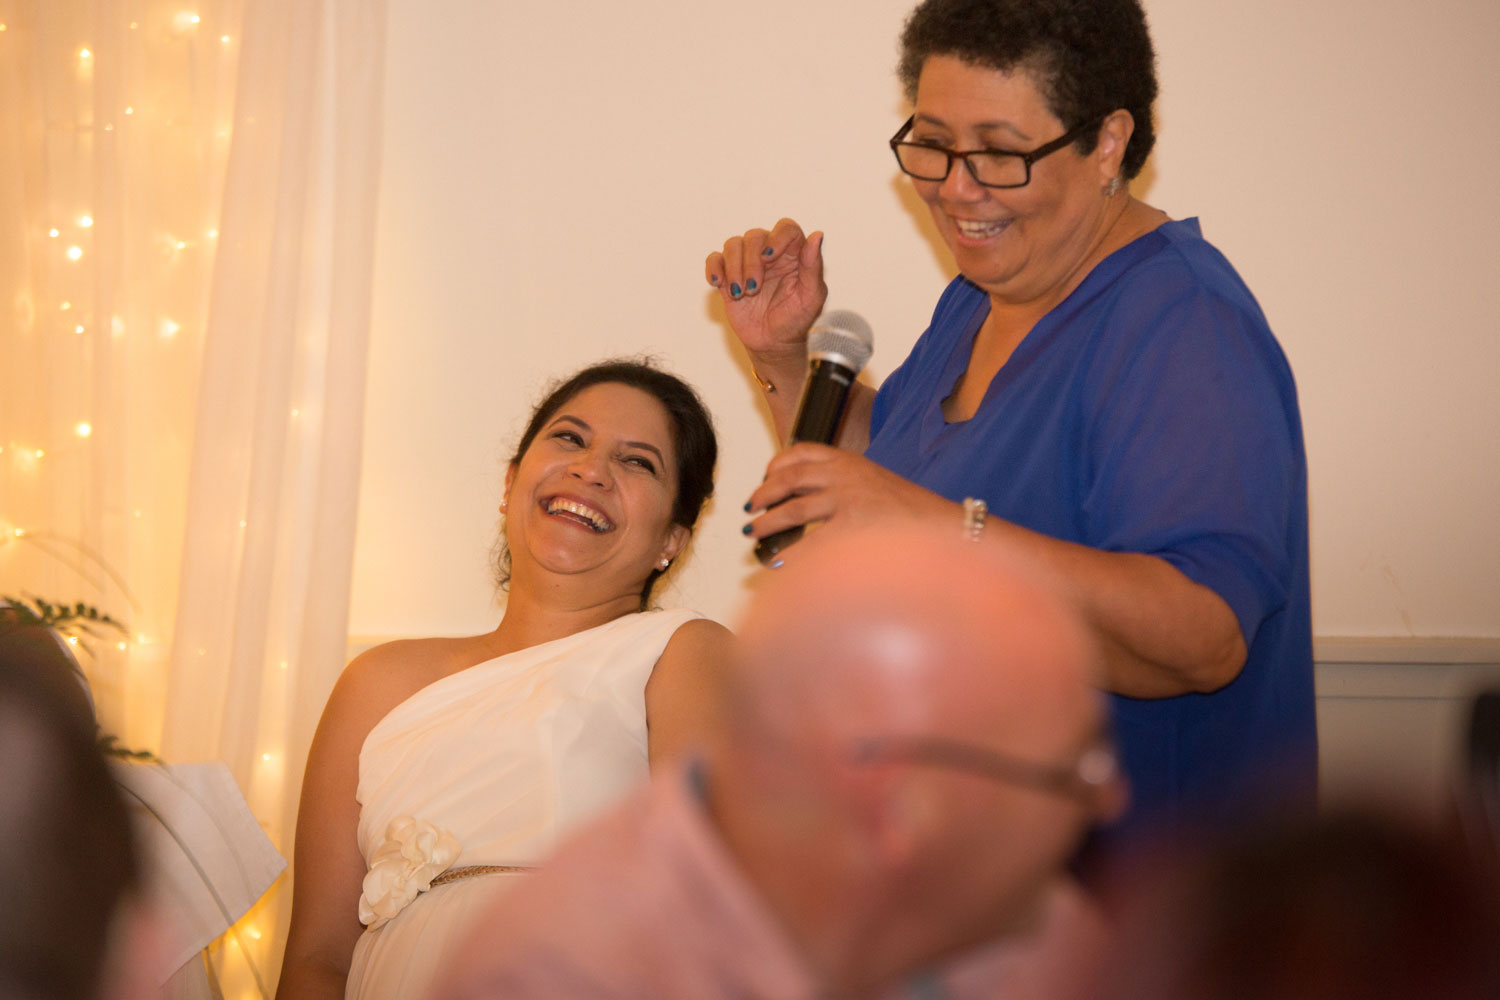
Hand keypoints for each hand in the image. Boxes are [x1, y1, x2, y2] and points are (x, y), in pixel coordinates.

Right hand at [705, 218, 827, 365]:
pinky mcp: (728, 275)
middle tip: (753, 288)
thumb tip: (817, 235)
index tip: (769, 257)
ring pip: (733, 244)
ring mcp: (747, 263)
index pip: (786, 228)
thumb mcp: (811, 297)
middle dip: (751, 262)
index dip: (776, 237)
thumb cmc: (797, 320)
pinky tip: (717, 283)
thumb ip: (813, 266)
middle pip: (755, 236)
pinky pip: (715, 259)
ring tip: (739, 293)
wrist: (773, 344)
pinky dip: (713, 267)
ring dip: (734, 267)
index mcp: (794, 254)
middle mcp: (769, 253)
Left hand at [742, 443, 956, 554]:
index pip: (804, 450)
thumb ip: (849, 485)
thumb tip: (818, 502)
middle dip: (764, 494)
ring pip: (793, 509)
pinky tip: (779, 564)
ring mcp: (848, 501)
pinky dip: (790, 555)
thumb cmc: (914, 513)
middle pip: (790, 478)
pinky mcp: (851, 529)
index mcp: (853, 461)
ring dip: (768, 523)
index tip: (767, 475)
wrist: (946, 527)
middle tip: (751, 509)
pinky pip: (809, 544)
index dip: (778, 462)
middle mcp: (846, 475)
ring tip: (753, 535)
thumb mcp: (879, 484)